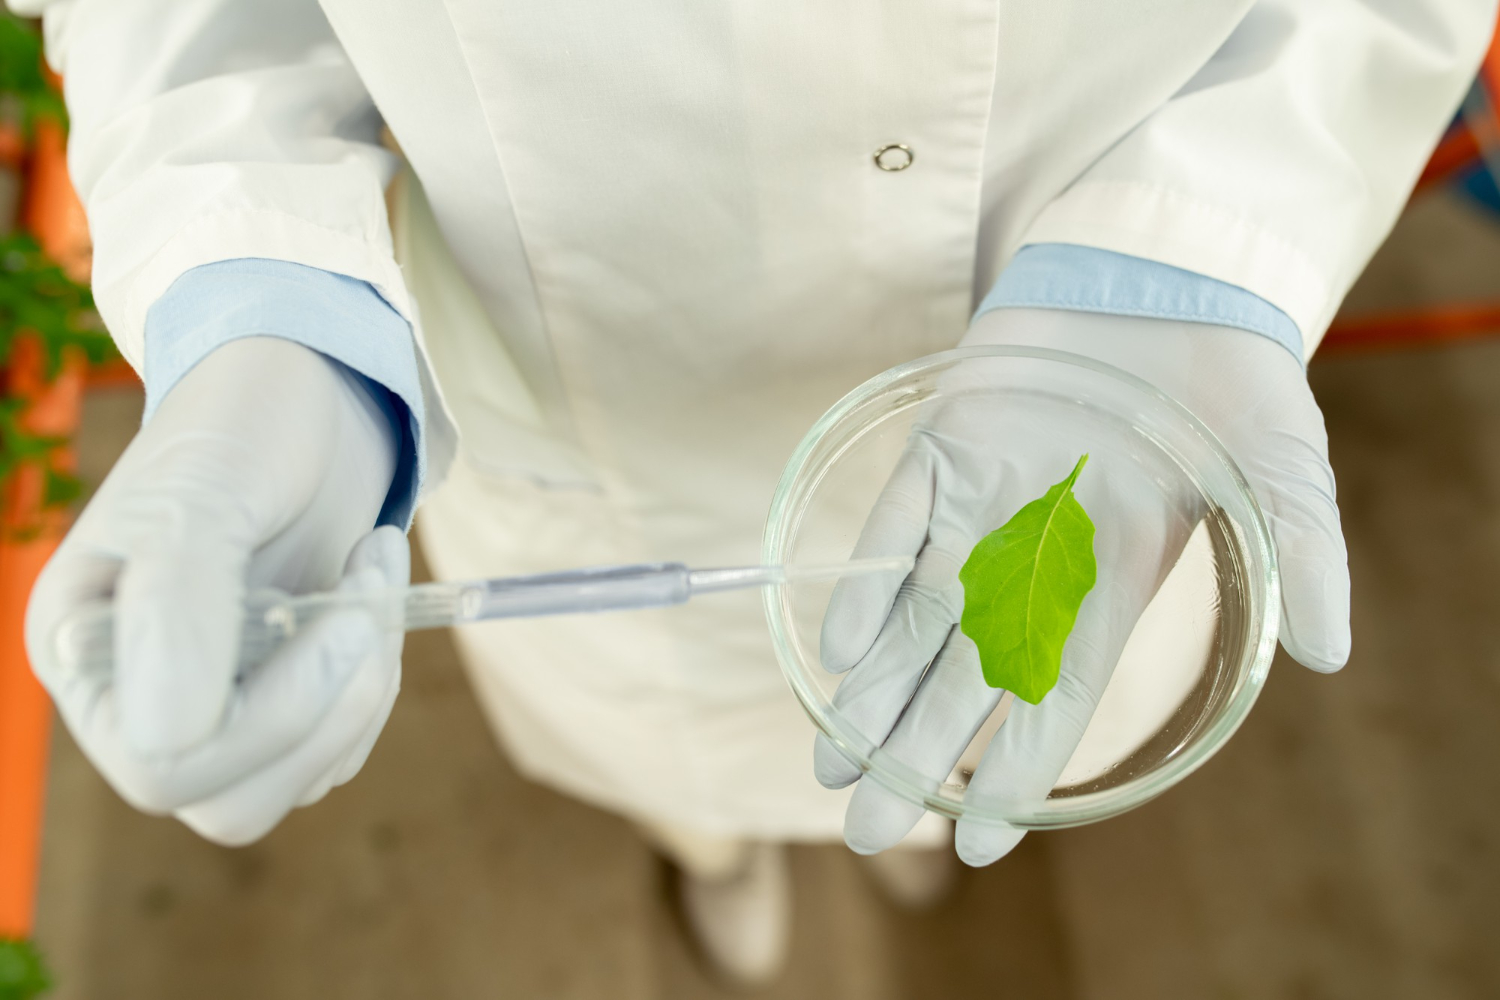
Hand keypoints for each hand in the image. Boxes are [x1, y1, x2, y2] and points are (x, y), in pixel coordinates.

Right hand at [26, 337, 406, 844]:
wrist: (306, 394)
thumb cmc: (240, 427)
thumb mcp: (201, 497)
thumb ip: (177, 605)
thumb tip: (169, 739)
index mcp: (83, 651)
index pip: (162, 765)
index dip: (273, 716)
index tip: (344, 617)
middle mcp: (138, 695)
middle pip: (233, 803)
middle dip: (329, 710)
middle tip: (369, 598)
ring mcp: (214, 703)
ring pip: (300, 778)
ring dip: (365, 688)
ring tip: (370, 576)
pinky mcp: (281, 698)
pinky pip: (339, 746)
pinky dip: (376, 680)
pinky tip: (369, 592)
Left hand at [816, 309, 1348, 865]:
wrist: (1169, 276)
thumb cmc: (1231, 377)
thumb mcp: (1282, 466)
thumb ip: (1303, 554)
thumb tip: (1330, 653)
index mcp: (1109, 587)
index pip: (1053, 700)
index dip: (1015, 772)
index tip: (975, 840)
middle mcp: (1033, 565)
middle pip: (962, 681)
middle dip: (913, 754)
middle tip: (864, 826)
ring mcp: (980, 510)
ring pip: (913, 620)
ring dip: (871, 691)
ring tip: (831, 762)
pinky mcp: (942, 449)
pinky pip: (895, 527)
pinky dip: (866, 586)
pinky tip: (837, 650)